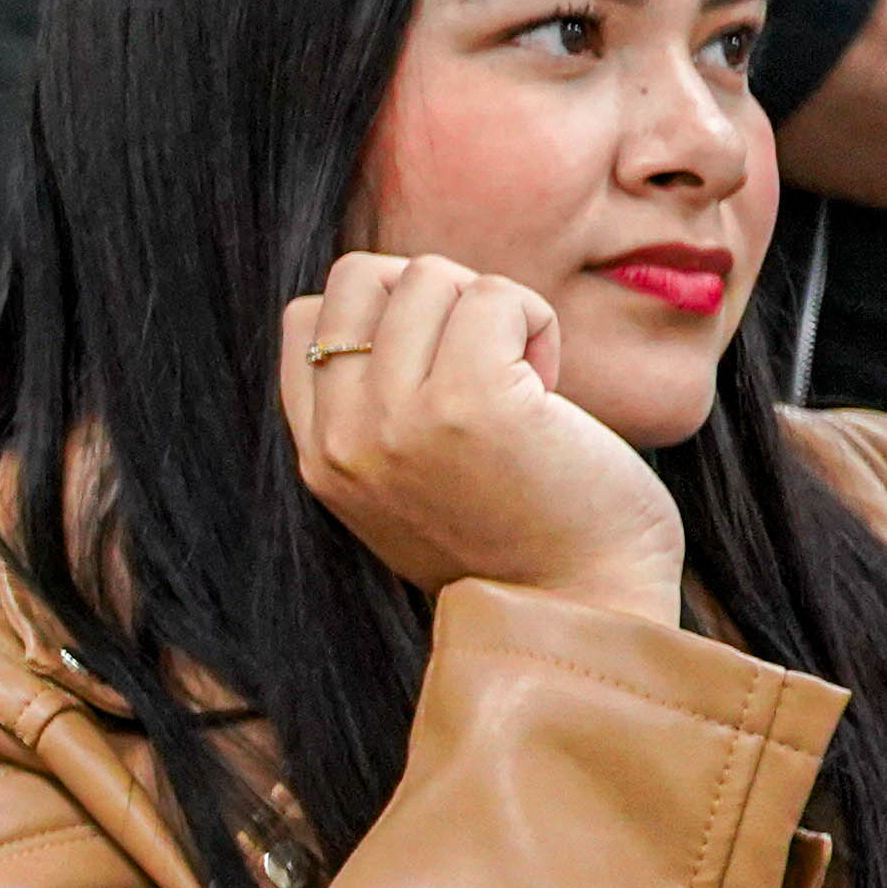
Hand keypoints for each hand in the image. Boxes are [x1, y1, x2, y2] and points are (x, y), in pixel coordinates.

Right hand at [277, 253, 682, 622]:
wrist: (581, 612)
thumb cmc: (518, 542)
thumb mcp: (404, 484)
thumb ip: (375, 410)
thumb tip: (399, 299)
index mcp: (320, 457)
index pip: (305, 320)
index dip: (381, 316)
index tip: (437, 368)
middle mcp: (344, 438)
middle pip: (358, 278)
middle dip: (432, 296)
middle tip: (483, 361)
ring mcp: (399, 420)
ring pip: (427, 275)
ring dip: (491, 309)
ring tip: (523, 382)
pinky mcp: (470, 404)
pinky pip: (494, 296)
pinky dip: (534, 322)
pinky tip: (551, 389)